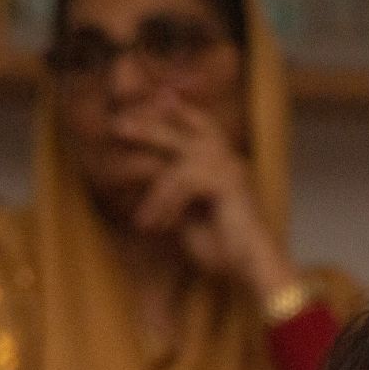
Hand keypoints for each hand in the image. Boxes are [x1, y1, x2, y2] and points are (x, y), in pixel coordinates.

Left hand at [115, 98, 298, 296]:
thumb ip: (171, 192)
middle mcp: (228, 158)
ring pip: (179, 156)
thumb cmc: (222, 248)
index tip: (148, 100)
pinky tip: (151, 226)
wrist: (251, 268)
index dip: (174, 109)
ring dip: (149, 178)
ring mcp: (229, 168)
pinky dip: (162, 204)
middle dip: (150, 125)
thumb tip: (143, 176)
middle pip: (185, 129)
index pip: (198, 123)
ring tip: (135, 210)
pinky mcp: (226, 182)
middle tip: (117, 125)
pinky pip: (182, 181)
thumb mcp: (186, 215)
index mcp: (222, 162)